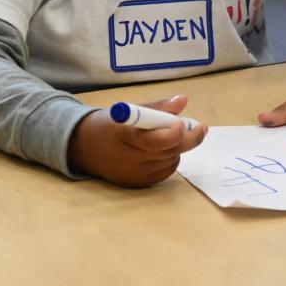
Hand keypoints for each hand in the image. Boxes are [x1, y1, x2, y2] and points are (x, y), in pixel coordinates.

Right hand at [67, 94, 207, 187]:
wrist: (84, 148)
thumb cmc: (111, 124)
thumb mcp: (130, 109)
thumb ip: (159, 107)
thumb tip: (184, 100)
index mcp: (124, 135)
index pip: (155, 140)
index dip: (174, 133)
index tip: (184, 122)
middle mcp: (128, 159)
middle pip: (168, 151)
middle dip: (189, 138)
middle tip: (201, 127)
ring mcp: (133, 174)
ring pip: (170, 160)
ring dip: (178, 148)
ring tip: (172, 135)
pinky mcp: (138, 184)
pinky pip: (165, 171)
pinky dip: (170, 159)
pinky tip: (162, 151)